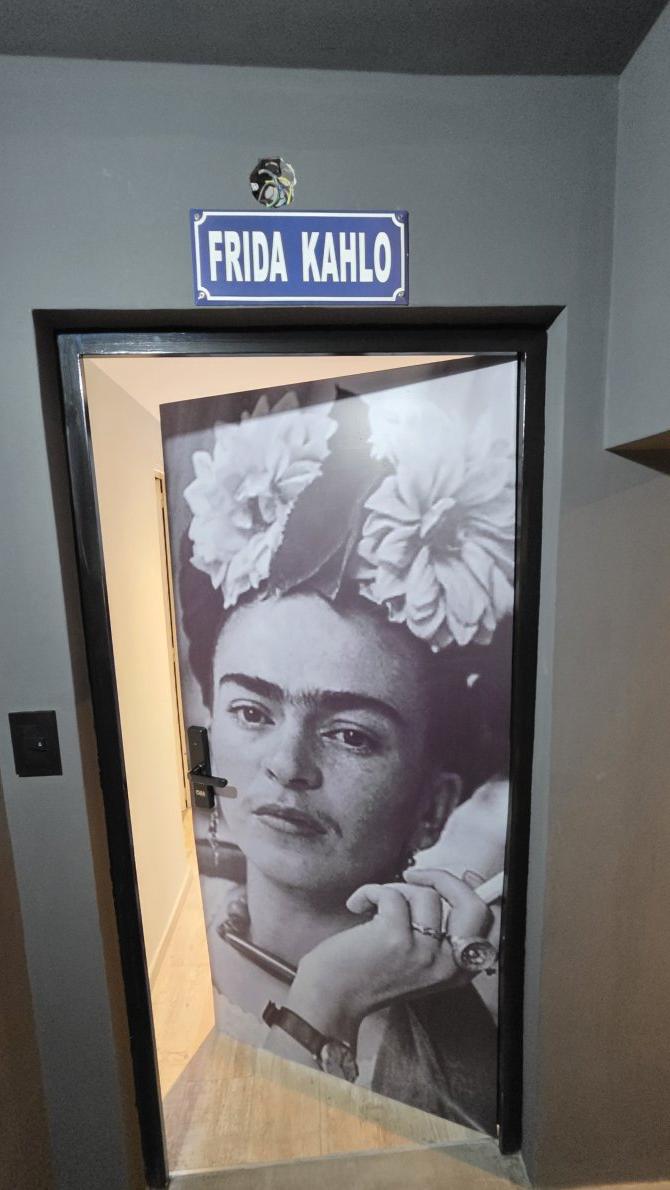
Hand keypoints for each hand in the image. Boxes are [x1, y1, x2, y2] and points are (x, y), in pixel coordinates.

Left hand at [282, 869, 492, 1050]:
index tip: (463, 876)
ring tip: (375, 905)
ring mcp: (422, 952)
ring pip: (426, 894)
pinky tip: (356, 906)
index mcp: (457, 971)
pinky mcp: (395, 938)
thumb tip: (449, 884)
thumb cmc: (368, 973)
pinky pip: (392, 893)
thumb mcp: (417, 960)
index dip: (482, 893)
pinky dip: (369, 892)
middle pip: (473, 905)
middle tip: (414, 877)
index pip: (492, 927)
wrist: (329, 999)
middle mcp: (446, 965)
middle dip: (446, 879)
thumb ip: (438, 931)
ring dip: (395, 889)